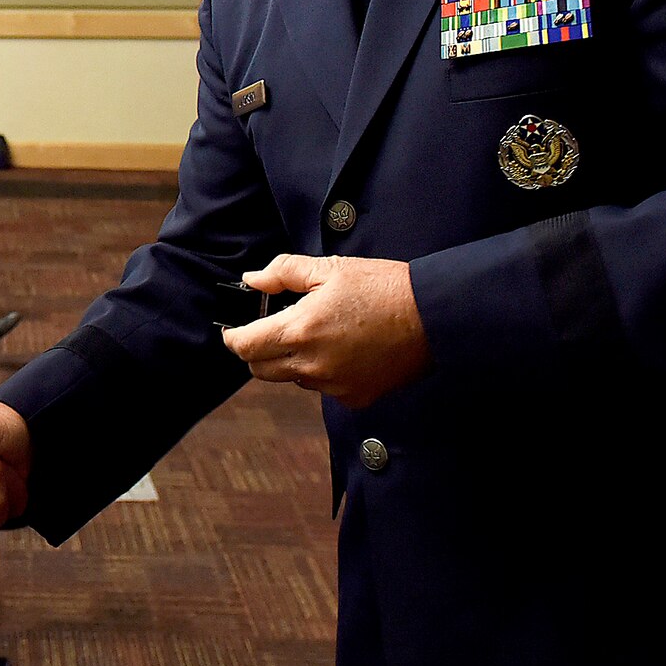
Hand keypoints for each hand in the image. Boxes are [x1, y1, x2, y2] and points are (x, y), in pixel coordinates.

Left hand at [222, 254, 428, 408]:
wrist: (434, 317)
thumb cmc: (383, 287)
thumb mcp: (330, 269)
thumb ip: (283, 272)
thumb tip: (252, 279)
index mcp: (300, 330)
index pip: (244, 347)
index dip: (232, 338)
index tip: (233, 330)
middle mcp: (312, 365)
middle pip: (260, 370)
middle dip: (257, 350)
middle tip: (270, 329)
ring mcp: (334, 386)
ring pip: (292, 379)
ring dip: (292, 361)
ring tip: (318, 333)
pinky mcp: (355, 397)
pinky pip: (324, 389)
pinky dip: (323, 373)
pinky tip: (344, 350)